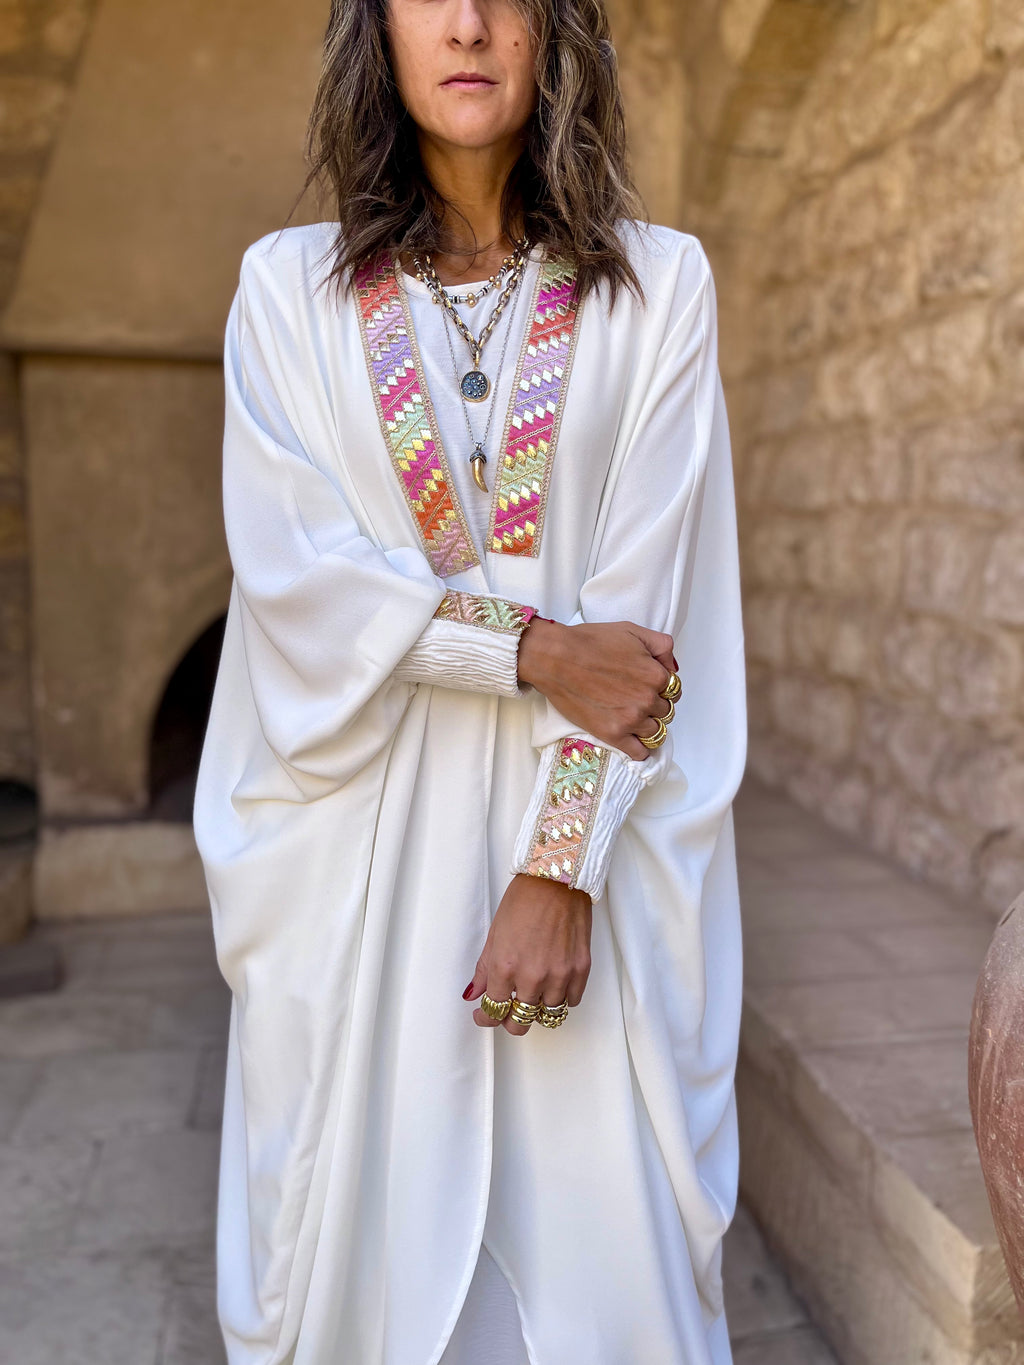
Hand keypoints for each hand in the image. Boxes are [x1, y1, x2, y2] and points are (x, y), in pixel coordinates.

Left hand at [463, 874, 591, 1035]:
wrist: (556, 879)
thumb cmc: (524, 899)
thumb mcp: (495, 934)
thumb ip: (484, 969)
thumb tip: (474, 994)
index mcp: (505, 967)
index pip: (493, 1010)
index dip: (486, 1018)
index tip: (485, 1015)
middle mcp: (532, 977)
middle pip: (520, 1022)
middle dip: (510, 1021)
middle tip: (509, 1012)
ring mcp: (559, 975)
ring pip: (548, 1015)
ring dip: (538, 1008)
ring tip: (534, 995)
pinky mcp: (581, 969)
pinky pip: (571, 1002)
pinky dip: (561, 998)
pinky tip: (554, 985)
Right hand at [517, 618, 676, 759]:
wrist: (556, 657)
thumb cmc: (590, 642)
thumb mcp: (632, 630)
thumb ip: (661, 645)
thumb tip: (672, 667)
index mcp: (656, 675)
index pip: (674, 690)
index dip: (661, 688)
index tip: (647, 686)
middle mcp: (647, 699)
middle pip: (665, 712)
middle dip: (654, 706)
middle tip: (634, 699)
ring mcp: (631, 719)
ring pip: (655, 732)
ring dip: (647, 726)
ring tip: (631, 718)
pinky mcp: (613, 734)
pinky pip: (639, 752)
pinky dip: (640, 749)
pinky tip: (632, 740)